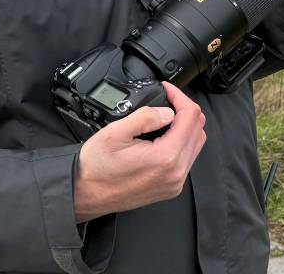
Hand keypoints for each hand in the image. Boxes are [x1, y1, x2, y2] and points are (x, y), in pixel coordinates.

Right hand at [73, 82, 205, 221]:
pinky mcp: (171, 187)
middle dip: (185, 109)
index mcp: (166, 157)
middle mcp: (176, 172)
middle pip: (199, 129)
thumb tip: (168, 111)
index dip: (180, 97)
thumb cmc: (96, 167)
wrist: (84, 194)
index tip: (167, 90)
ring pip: (196, 144)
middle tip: (168, 100)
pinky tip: (165, 136)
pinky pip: (188, 159)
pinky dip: (182, 142)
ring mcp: (175, 182)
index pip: (191, 117)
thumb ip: (145, 117)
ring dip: (186, 126)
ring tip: (166, 116)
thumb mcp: (115, 132)